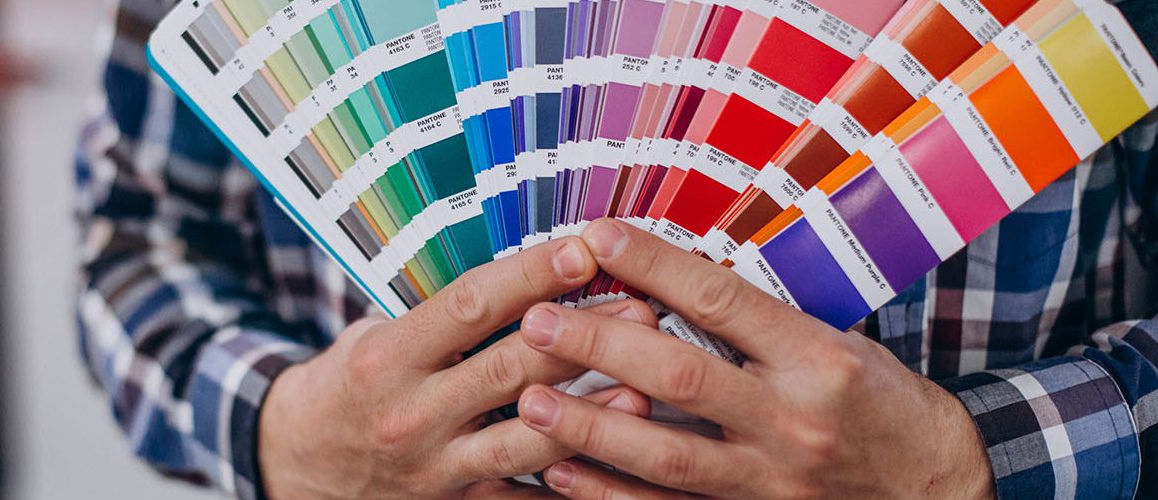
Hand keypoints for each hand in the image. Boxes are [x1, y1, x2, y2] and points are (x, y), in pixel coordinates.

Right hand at [258, 237, 642, 498]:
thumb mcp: (371, 336)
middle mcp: (411, 412)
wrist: (296, 464)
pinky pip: (521, 498)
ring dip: (590, 415)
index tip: (583, 249)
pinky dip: (570, 483)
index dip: (531, 275)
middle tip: (641, 306)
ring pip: (524, 441)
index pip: (469, 305)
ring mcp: (434, 466)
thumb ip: (438, 315)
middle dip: (579, 335)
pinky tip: (615, 460)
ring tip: (643, 387)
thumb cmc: (346, 386)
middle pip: (507, 369)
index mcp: (387, 357)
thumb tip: (522, 272)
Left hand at [514, 219, 993, 498]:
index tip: (597, 236)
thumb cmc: (883, 407)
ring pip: (668, 453)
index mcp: (817, 358)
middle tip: (537, 321)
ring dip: (591, 427)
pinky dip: (609, 494)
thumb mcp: (842, 346)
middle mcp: (793, 418)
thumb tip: (669, 275)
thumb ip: (760, 321)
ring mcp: (772, 478)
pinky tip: (559, 474)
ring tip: (529, 401)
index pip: (722, 299)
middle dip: (602, 347)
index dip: (654, 265)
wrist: (939, 492)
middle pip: (684, 376)